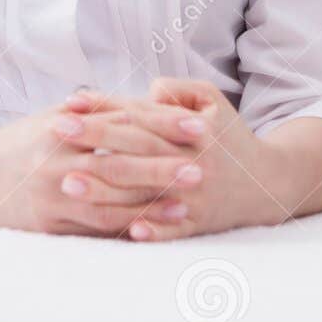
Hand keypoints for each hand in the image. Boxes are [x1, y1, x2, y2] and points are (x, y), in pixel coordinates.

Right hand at [0, 101, 191, 237]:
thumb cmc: (20, 144)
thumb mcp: (53, 118)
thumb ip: (97, 113)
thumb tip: (147, 103)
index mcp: (63, 124)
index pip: (122, 121)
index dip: (161, 124)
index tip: (198, 125)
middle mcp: (57, 156)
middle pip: (120, 159)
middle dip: (164, 163)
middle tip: (204, 164)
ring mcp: (52, 191)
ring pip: (111, 197)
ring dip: (152, 200)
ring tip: (189, 200)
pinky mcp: (49, 222)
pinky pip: (94, 225)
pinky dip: (127, 226)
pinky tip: (153, 227)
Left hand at [64, 78, 287, 240]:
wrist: (267, 183)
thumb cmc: (227, 135)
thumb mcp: (211, 99)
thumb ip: (176, 89)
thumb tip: (143, 91)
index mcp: (191, 129)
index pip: (139, 116)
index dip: (103, 108)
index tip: (68, 104)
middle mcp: (193, 161)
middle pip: (135, 150)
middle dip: (94, 140)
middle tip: (53, 132)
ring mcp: (195, 195)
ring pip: (145, 192)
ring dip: (105, 189)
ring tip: (67, 183)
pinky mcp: (199, 223)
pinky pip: (174, 229)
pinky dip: (155, 230)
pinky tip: (130, 231)